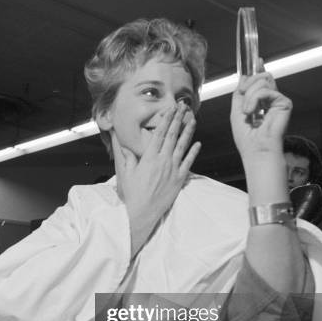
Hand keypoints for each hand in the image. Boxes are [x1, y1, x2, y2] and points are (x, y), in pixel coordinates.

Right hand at [114, 102, 200, 256]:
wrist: (142, 212)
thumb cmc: (133, 194)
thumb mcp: (126, 173)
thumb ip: (127, 157)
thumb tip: (123, 143)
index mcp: (149, 157)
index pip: (159, 134)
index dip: (166, 120)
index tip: (170, 110)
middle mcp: (162, 161)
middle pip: (173, 135)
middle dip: (178, 120)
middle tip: (184, 108)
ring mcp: (172, 170)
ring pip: (183, 146)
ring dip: (188, 131)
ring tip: (193, 120)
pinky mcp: (179, 180)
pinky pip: (188, 163)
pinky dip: (194, 152)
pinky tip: (198, 143)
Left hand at [230, 67, 291, 163]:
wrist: (256, 150)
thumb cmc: (246, 138)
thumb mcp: (236, 111)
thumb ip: (240, 93)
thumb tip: (244, 76)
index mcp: (261, 103)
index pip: (262, 82)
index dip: (259, 70)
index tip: (257, 60)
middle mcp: (271, 101)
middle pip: (262, 77)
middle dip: (248, 83)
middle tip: (243, 96)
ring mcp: (278, 101)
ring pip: (263, 81)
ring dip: (250, 95)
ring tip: (247, 111)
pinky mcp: (284, 103)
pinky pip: (267, 90)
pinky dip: (255, 98)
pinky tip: (253, 111)